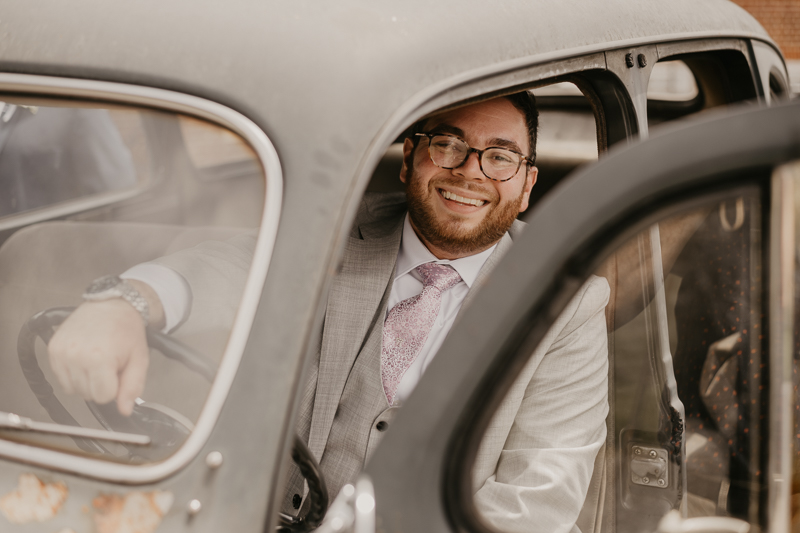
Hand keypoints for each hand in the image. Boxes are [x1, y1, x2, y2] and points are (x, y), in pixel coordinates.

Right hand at [47, 280, 164, 415]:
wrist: (111, 306)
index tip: (118, 372)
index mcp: (99, 358)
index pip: (104, 397)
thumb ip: (132, 387)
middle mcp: (76, 356)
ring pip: (73, 390)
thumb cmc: (126, 330)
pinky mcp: (52, 349)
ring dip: (86, 380)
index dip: (114, 387)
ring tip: (97, 360)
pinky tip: (84, 358)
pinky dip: (73, 374)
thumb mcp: (139, 359)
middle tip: (109, 363)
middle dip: (101, 384)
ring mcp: (61, 352)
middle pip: (88, 395)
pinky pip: (61, 379)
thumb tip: (125, 410)